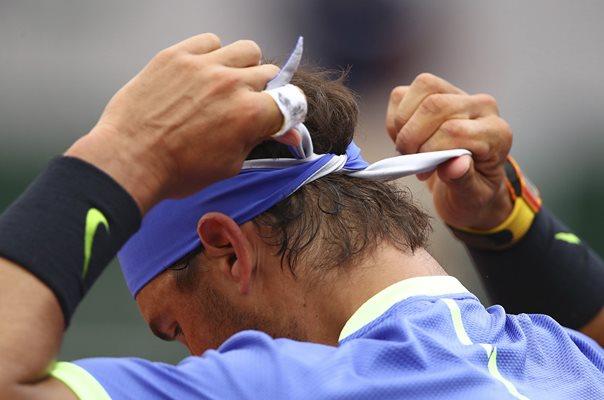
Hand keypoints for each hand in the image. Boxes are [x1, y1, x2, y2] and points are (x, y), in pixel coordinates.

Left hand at [66, 33, 285, 212]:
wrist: (128, 160)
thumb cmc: (176, 170)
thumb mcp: (230, 164)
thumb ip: (260, 140)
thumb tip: (286, 132)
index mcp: (250, 115)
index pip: (291, 101)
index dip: (288, 110)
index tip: (280, 114)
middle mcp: (231, 84)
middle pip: (270, 74)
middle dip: (263, 92)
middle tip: (246, 106)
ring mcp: (203, 65)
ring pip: (247, 50)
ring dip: (244, 66)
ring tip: (227, 83)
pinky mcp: (177, 55)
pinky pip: (210, 40)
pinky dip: (213, 54)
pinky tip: (202, 73)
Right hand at [386, 73, 512, 229]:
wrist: (466, 184)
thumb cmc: (470, 192)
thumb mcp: (472, 197)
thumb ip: (465, 181)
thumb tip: (456, 165)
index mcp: (497, 133)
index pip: (455, 130)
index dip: (431, 150)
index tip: (425, 172)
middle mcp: (481, 106)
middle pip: (436, 104)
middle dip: (412, 136)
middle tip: (410, 161)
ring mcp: (457, 95)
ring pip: (423, 87)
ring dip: (403, 123)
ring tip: (407, 150)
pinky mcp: (433, 93)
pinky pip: (403, 94)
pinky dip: (395, 120)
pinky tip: (403, 139)